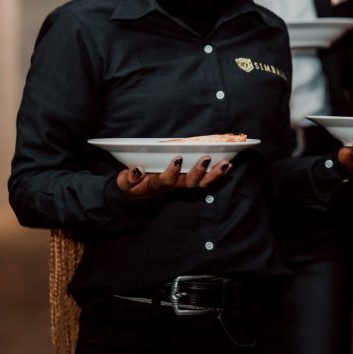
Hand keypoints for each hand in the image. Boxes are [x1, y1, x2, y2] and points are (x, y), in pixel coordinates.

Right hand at [116, 156, 231, 198]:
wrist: (136, 195)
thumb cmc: (131, 185)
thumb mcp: (125, 182)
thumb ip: (129, 178)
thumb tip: (137, 169)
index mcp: (156, 185)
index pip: (166, 181)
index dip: (172, 172)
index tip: (178, 159)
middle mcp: (172, 186)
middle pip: (189, 183)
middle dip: (199, 172)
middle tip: (206, 158)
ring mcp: (182, 184)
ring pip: (200, 183)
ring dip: (213, 174)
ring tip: (225, 163)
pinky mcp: (188, 181)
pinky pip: (205, 180)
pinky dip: (217, 174)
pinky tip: (228, 164)